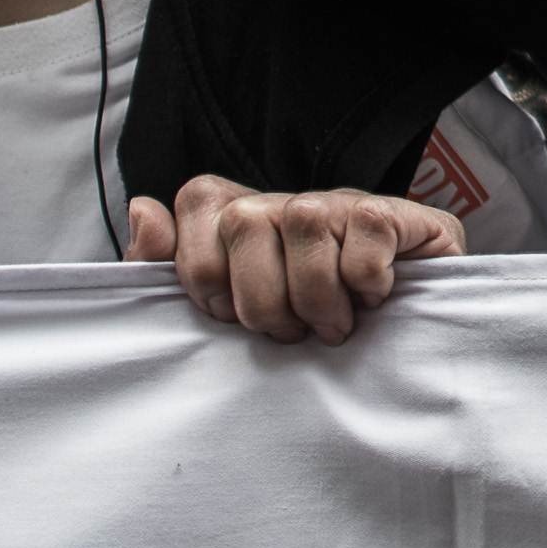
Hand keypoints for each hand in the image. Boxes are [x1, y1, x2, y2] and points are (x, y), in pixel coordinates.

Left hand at [127, 175, 465, 340]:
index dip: (207, 273)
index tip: (232, 317)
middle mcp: (291, 202)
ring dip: (318, 299)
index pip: (199, 200)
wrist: (402, 347)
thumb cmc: (302, 335)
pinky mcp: (396, 215)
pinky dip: (366, 281)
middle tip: (291, 332)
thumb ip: (169, 266)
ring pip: (303, 221)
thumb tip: (144, 208)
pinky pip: (365, 234)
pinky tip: (373, 299)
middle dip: (263, 300)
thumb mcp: (228, 311)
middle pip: (244, 221)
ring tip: (333, 326)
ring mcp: (344, 204)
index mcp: (244, 217)